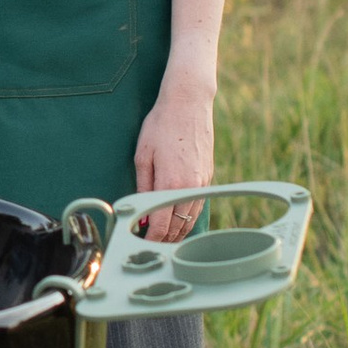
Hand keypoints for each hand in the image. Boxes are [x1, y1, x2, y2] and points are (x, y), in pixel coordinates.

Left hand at [132, 53, 215, 239]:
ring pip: (191, 221)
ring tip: (160, 236)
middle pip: (178, 228)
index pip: (161, 226)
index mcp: (171, 183)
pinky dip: (187, 218)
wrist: (188, 103)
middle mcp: (191, 187)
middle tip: (147, 244)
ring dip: (176, 232)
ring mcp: (202, 183)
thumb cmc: (161, 126)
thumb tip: (142, 215)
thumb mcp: (143, 156)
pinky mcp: (208, 177)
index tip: (139, 243)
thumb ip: (143, 188)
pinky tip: (176, 219)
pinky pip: (198, 206)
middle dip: (162, 240)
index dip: (149, 239)